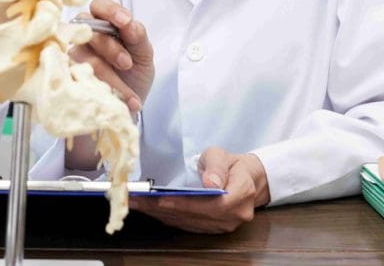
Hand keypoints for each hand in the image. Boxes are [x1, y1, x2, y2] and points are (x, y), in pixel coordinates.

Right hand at [69, 0, 153, 112]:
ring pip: (85, 57)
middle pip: (89, 29)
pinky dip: (104, 91)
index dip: (110, 10)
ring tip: (129, 95)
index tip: (124, 22)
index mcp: (105, 25)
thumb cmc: (134, 76)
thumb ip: (138, 36)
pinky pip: (80, 79)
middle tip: (127, 64)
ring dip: (109, 75)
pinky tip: (119, 102)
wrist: (129, 108)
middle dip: (111, 47)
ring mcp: (75, 58)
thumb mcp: (144, 56)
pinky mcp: (69, 79)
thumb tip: (130, 23)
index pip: (100, 5)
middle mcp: (86, 37)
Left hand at [129, 148, 269, 232]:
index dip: (188, 203)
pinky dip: (168, 217)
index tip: (163, 199)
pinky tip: (149, 210)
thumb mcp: (222, 155)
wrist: (246, 179)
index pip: (214, 204)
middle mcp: (236, 215)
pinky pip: (188, 225)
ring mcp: (225, 225)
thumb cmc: (231, 164)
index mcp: (242, 194)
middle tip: (139, 200)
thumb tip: (210, 182)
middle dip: (166, 208)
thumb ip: (216, 166)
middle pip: (198, 216)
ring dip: (162, 214)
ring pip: (190, 222)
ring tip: (137, 204)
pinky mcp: (213, 229)